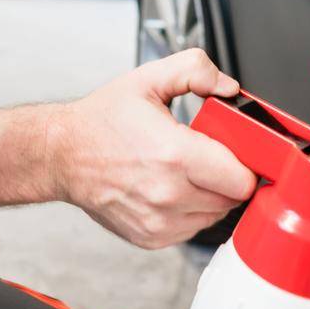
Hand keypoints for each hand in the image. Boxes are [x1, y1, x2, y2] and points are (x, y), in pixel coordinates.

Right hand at [49, 49, 257, 248]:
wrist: (63, 154)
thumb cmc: (102, 120)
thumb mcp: (148, 78)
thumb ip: (194, 70)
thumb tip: (229, 87)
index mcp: (173, 154)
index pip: (241, 178)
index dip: (246, 162)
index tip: (238, 150)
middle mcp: (167, 194)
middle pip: (233, 198)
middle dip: (229, 176)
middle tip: (210, 155)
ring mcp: (159, 222)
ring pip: (215, 216)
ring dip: (212, 195)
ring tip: (189, 170)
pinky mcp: (151, 238)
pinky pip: (193, 229)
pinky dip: (191, 211)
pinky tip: (173, 188)